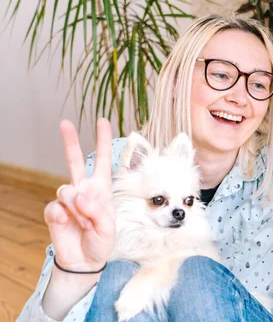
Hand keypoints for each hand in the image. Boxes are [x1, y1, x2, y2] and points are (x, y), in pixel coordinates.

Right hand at [43, 119, 115, 270]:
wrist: (84, 261)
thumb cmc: (101, 242)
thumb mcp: (108, 227)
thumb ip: (97, 210)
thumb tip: (81, 195)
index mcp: (101, 189)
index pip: (102, 160)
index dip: (103, 141)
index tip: (103, 121)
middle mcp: (84, 189)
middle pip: (74, 161)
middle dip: (70, 141)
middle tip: (65, 122)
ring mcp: (68, 200)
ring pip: (66, 189)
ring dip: (77, 208)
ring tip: (84, 222)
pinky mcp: (54, 211)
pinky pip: (54, 206)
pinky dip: (62, 216)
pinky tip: (67, 224)